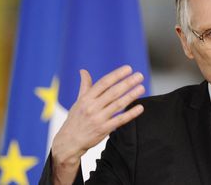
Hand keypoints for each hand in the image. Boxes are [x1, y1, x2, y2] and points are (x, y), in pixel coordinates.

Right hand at [51, 65, 144, 183]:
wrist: (69, 142)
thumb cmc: (75, 119)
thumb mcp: (78, 102)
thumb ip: (84, 86)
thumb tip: (83, 71)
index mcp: (86, 98)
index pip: (103, 83)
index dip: (116, 75)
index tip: (128, 69)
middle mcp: (92, 107)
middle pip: (113, 92)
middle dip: (127, 83)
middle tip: (139, 76)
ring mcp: (98, 119)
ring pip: (118, 105)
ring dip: (131, 95)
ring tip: (141, 88)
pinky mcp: (104, 129)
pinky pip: (120, 120)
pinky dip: (130, 113)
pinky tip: (140, 107)